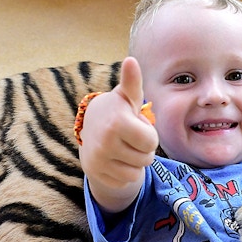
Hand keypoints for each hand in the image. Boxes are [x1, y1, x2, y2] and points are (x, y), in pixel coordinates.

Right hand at [80, 57, 158, 190]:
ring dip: (135, 163)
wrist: (90, 128)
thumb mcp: (126, 97)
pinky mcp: (95, 174)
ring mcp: (98, 160)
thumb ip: (132, 82)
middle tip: (131, 138)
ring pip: (135, 173)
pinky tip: (116, 159)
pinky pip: (124, 181)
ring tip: (125, 148)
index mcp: (116, 123)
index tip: (138, 126)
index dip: (149, 135)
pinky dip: (124, 173)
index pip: (151, 142)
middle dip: (144, 150)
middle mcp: (105, 143)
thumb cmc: (117, 110)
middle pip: (146, 159)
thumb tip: (131, 60)